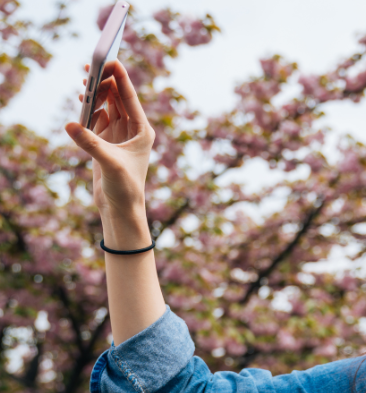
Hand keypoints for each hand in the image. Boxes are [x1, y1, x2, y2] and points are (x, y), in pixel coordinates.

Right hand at [65, 60, 154, 220]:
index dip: (121, 79)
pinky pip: (97, 118)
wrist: (121, 208)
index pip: (130, 99)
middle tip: (90, 67)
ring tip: (85, 79)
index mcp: (142, 130)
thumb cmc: (125, 187)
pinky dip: (89, 108)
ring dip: (96, 94)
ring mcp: (118, 135)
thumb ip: (90, 143)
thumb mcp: (109, 163)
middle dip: (105, 82)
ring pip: (107, 106)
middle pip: (118, 98)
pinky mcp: (105, 142)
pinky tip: (81, 100)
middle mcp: (132, 130)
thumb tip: (70, 124)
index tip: (112, 60)